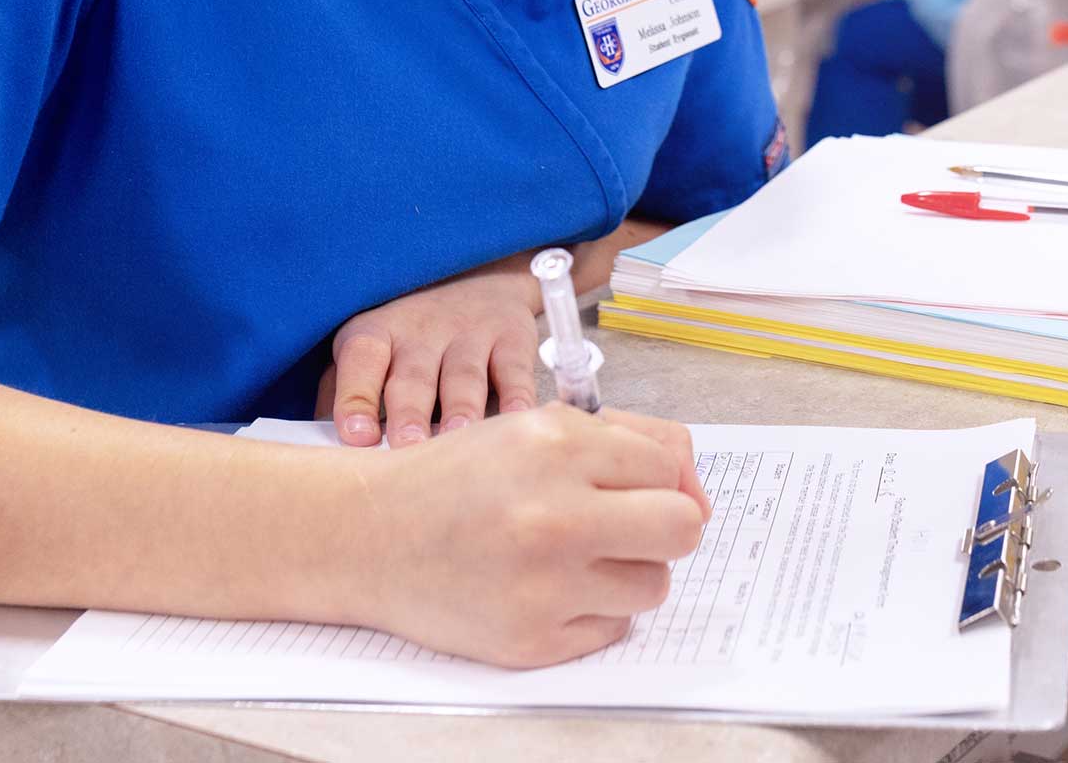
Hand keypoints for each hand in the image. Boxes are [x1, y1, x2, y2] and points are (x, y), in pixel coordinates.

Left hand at [319, 271, 540, 447]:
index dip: (356, 397)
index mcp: (377, 333)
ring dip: (461, 409)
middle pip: (413, 376)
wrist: (480, 274)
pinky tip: (516, 422)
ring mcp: (469, 333)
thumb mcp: (370, 347)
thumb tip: (316, 444)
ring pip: (464, 376)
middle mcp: (421, 330)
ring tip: (456, 440)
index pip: (361, 360)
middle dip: (409, 413)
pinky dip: (519, 398)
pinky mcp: (511, 338)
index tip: (355, 436)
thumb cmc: (410, 333)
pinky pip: (515, 371)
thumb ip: (341, 391)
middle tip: (406, 447)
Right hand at [353, 405, 710, 666]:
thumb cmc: (459, 478)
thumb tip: (697, 488)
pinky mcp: (531, 640)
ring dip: (625, 571)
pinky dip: (589, 610)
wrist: (370, 535)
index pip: (670, 467)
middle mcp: (553, 514)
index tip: (629, 486)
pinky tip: (544, 588)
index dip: (657, 478)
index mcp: (558, 445)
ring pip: (653, 585)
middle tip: (627, 527)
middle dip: (665, 526)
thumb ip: (628, 441)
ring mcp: (543, 585)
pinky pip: (611, 628)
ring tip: (573, 556)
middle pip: (682, 529)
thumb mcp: (537, 427)